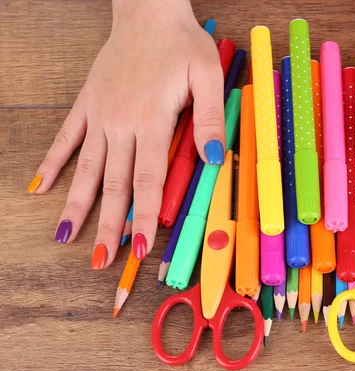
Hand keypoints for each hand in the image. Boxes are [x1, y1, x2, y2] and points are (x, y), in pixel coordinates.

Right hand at [29, 0, 224, 268]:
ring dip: (78, 205)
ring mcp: (100, 115)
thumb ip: (210, 120)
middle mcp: (120, 123)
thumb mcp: (207, 76)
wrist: (148, 11)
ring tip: (66, 237)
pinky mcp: (87, 104)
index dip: (144, 218)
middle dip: (110, 226)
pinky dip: (53, 163)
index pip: (148, 181)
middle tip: (102, 262)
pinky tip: (41, 187)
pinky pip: (66, 138)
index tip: (139, 249)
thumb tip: (214, 160)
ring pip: (89, 169)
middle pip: (116, 185)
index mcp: (151, 120)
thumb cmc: (182, 44)